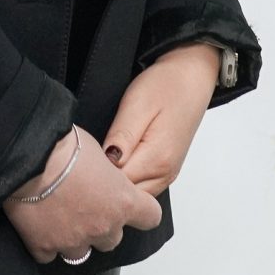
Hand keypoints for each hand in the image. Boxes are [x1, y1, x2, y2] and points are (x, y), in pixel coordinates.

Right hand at [1, 124, 162, 263]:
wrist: (26, 157)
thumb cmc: (63, 145)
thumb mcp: (98, 150)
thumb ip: (107, 172)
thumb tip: (102, 174)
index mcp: (123, 201)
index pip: (150, 217)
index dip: (141, 211)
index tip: (132, 206)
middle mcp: (103, 226)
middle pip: (113, 239)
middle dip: (101, 225)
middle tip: (84, 205)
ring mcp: (73, 240)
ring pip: (82, 252)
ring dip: (74, 237)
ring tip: (58, 215)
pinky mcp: (44, 247)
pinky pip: (49, 254)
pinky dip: (45, 242)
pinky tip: (38, 224)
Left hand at [100, 44, 219, 196]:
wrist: (191, 77)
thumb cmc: (166, 85)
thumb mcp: (138, 104)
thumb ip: (122, 136)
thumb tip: (107, 162)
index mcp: (158, 159)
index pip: (117, 186)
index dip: (96, 176)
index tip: (82, 159)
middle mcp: (165, 174)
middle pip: (126, 196)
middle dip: (104, 184)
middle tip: (86, 159)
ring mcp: (167, 174)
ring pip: (133, 195)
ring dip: (115, 183)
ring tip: (100, 158)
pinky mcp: (165, 170)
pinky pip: (141, 186)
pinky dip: (126, 179)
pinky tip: (115, 160)